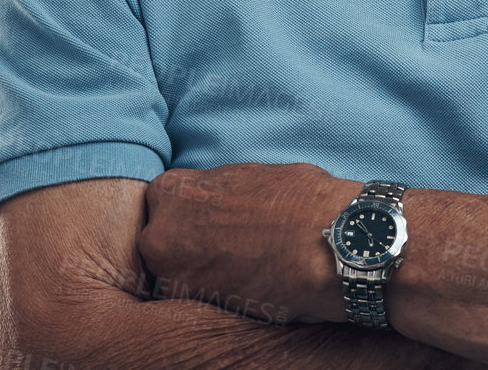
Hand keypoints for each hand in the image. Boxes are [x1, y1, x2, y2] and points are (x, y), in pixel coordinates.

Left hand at [137, 161, 362, 324]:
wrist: (326, 242)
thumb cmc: (300, 201)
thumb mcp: (251, 175)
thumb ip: (221, 189)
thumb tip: (223, 199)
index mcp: (173, 192)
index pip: (163, 201)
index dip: (189, 213)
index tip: (210, 220)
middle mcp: (161, 235)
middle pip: (162, 241)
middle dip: (188, 245)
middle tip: (226, 247)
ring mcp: (172, 277)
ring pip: (176, 275)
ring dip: (201, 274)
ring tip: (242, 269)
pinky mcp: (196, 311)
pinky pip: (197, 300)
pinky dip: (217, 296)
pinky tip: (247, 287)